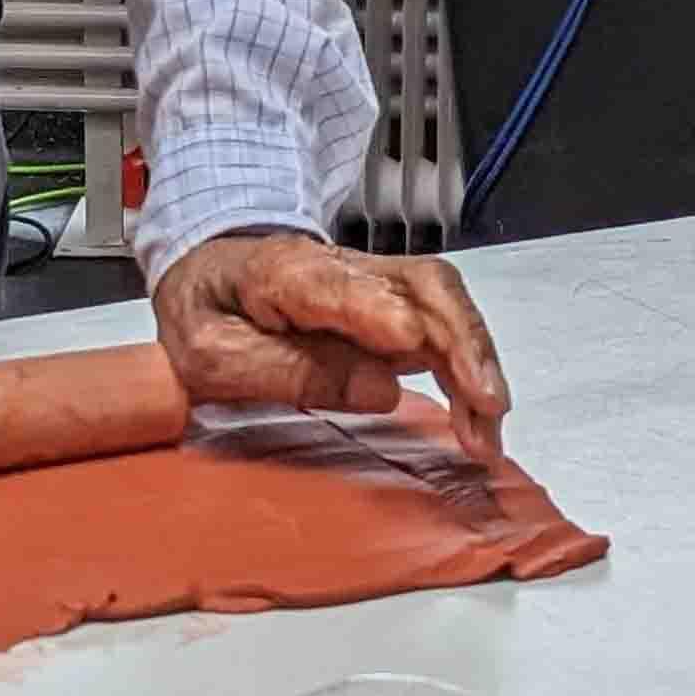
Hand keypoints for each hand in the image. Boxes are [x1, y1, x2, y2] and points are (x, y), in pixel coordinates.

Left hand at [151, 231, 510, 464]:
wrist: (207, 270)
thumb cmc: (206, 311)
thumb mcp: (212, 354)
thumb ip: (288, 372)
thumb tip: (380, 391)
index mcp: (283, 273)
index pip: (342, 286)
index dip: (380, 313)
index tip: (411, 345)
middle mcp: (343, 268)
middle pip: (421, 284)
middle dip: (462, 341)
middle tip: (484, 406)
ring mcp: (375, 282)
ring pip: (444, 301)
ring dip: (477, 360)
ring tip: (489, 427)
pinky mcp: (393, 303)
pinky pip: (444, 324)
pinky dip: (470, 367)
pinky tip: (479, 413)